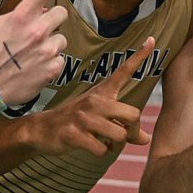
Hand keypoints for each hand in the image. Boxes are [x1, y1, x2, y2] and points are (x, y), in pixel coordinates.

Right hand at [0, 0, 75, 106]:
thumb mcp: (0, 26)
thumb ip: (22, 15)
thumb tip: (44, 10)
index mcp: (21, 16)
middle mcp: (37, 30)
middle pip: (61, 13)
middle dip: (53, 21)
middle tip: (37, 34)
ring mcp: (47, 49)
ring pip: (61, 38)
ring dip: (50, 45)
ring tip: (31, 56)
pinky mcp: (54, 67)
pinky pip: (60, 60)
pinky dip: (51, 64)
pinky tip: (35, 69)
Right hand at [28, 37, 155, 156]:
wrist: (40, 129)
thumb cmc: (75, 122)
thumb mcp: (99, 118)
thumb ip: (123, 127)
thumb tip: (146, 140)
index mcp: (102, 93)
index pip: (123, 72)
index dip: (139, 56)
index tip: (152, 39)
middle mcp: (94, 101)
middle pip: (133, 115)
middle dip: (132, 131)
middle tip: (123, 135)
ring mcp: (83, 117)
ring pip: (119, 135)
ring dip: (116, 145)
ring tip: (105, 142)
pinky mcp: (73, 134)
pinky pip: (102, 149)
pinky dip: (102, 152)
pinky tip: (92, 147)